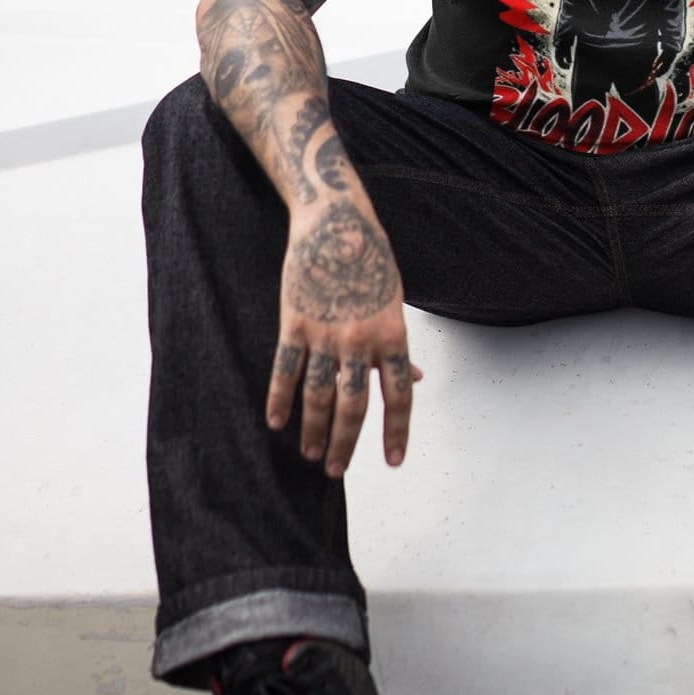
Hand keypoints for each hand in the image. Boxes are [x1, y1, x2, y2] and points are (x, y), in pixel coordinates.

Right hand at [266, 195, 421, 474]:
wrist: (337, 224)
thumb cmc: (372, 265)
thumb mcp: (396, 305)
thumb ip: (400, 348)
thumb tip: (418, 380)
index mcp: (393, 336)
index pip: (399, 396)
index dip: (396, 431)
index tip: (393, 461)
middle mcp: (361, 341)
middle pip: (354, 405)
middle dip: (346, 443)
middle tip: (336, 470)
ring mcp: (326, 333)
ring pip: (319, 395)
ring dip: (313, 429)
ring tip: (309, 454)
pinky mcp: (295, 323)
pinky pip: (285, 370)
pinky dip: (279, 398)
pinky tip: (276, 422)